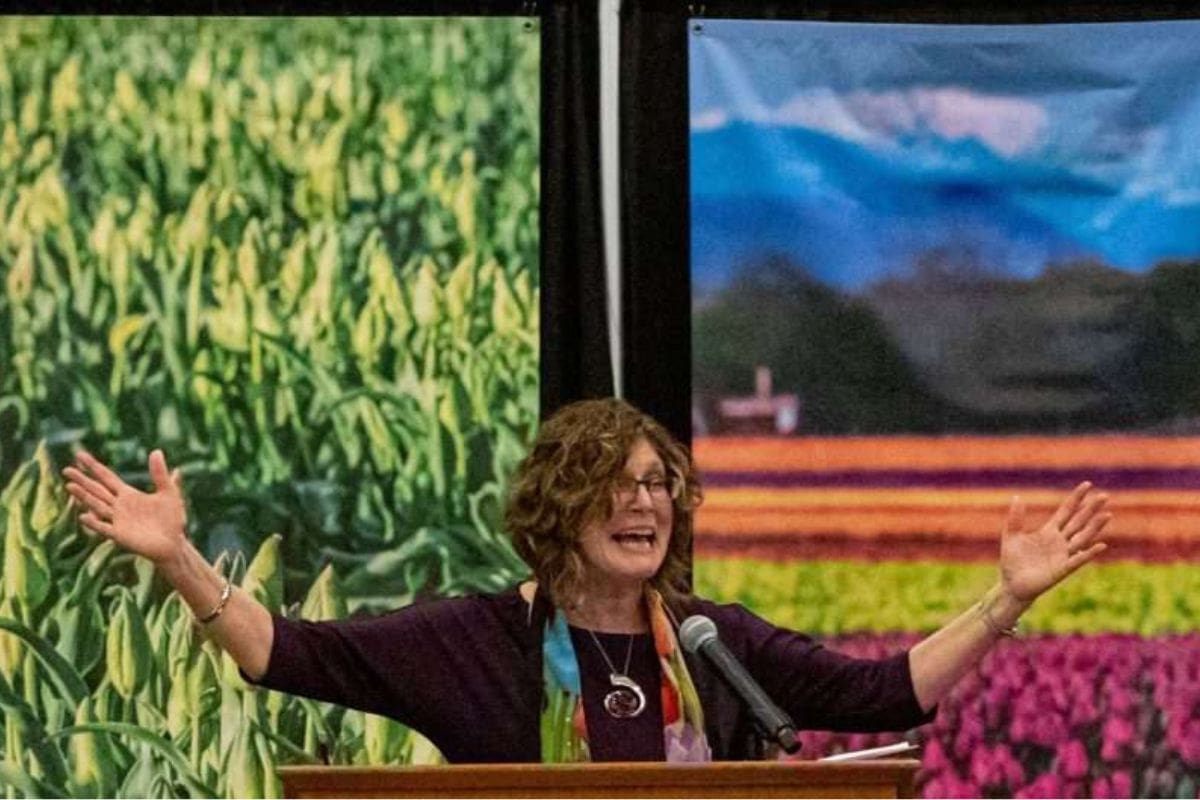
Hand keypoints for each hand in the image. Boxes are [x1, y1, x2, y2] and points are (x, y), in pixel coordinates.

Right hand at [62, 449, 187, 565]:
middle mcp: (119, 506)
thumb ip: (161, 474)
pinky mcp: (120, 535)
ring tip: (69, 486)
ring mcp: (118, 521)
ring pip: (97, 506)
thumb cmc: (171, 520)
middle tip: (66, 470)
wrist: (174, 544)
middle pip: (97, 490)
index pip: (107, 477)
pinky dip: (94, 523)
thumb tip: (156, 451)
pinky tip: (83, 516)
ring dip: (83, 497)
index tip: (79, 454)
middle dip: (82, 480)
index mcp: (128, 495)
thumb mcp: (169, 493)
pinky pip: (105, 528)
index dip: (94, 466)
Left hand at [999, 482, 1110, 602]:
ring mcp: (1063, 555)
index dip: (1076, 498)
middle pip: (1079, 522)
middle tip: (1105, 496)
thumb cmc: (1012, 561)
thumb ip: (1016, 518)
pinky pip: (1078, 560)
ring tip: (1107, 514)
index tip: (1087, 484)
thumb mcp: (1011, 536)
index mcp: (1049, 531)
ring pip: (1082, 538)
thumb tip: (1017, 497)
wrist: (1012, 584)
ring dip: (1094, 527)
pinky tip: (1101, 545)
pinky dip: (1089, 553)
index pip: (1066, 511)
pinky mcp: (1062, 570)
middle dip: (1091, 509)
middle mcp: (1060, 541)